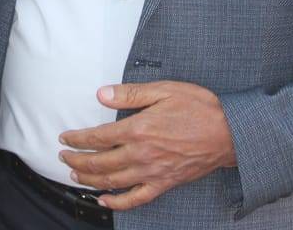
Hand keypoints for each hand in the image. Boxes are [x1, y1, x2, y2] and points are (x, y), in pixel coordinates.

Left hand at [58, 81, 235, 210]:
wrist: (229, 133)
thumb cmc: (199, 108)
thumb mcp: (164, 90)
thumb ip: (130, 93)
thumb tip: (101, 94)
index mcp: (138, 128)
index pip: (97, 137)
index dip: (77, 138)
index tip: (65, 137)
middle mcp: (141, 154)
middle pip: (99, 161)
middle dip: (76, 159)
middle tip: (63, 155)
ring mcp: (151, 172)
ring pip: (111, 180)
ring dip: (89, 178)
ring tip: (75, 173)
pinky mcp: (163, 184)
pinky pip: (135, 198)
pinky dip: (116, 202)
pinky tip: (104, 199)